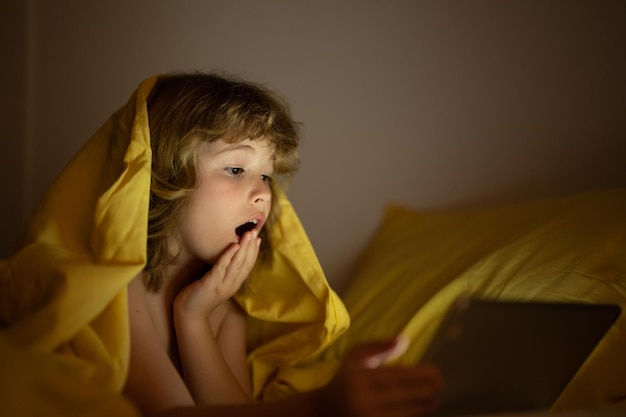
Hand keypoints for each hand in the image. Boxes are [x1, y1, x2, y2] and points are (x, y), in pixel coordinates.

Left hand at [174, 230, 260, 319]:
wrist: (190, 314)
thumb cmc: (201, 295)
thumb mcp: (217, 283)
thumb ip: (225, 272)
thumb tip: (230, 257)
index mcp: (234, 284)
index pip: (248, 266)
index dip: (254, 252)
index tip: (258, 239)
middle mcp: (232, 285)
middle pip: (245, 264)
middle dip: (251, 247)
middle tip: (254, 232)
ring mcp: (223, 285)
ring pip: (237, 265)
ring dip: (244, 248)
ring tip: (248, 235)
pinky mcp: (212, 284)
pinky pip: (222, 268)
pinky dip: (229, 256)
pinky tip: (234, 246)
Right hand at [316, 339, 443, 416]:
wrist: (322, 412)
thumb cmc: (344, 381)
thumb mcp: (355, 358)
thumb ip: (379, 347)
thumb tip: (405, 340)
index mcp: (357, 379)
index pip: (393, 376)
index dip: (418, 375)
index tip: (436, 371)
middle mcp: (361, 401)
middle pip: (401, 396)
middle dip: (425, 390)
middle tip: (441, 384)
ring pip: (402, 413)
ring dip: (422, 406)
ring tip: (435, 397)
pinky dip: (412, 415)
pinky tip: (422, 408)